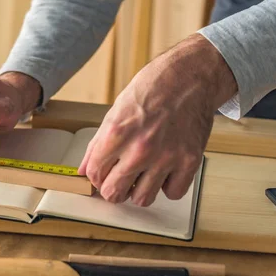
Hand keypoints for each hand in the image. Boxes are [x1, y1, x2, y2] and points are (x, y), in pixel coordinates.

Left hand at [79, 34, 236, 205]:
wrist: (190, 77)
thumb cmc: (153, 89)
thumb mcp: (116, 111)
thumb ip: (98, 144)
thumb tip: (84, 169)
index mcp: (117, 133)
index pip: (95, 174)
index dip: (96, 176)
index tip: (102, 173)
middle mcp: (141, 148)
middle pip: (115, 193)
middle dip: (113, 189)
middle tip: (119, 179)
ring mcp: (167, 157)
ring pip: (143, 199)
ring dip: (140, 190)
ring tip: (143, 174)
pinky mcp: (190, 161)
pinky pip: (173, 192)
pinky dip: (168, 185)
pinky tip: (166, 169)